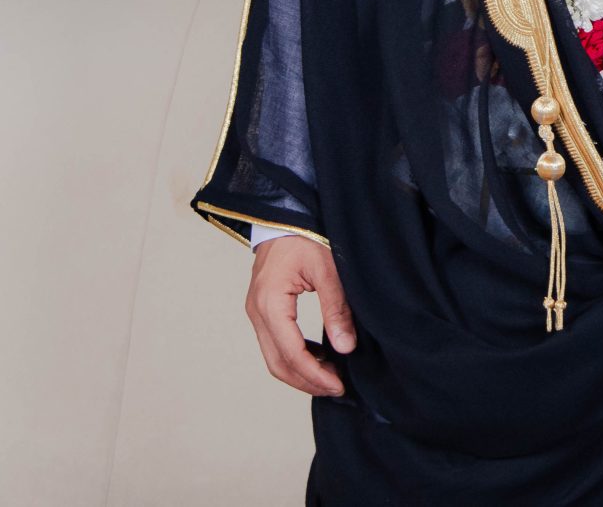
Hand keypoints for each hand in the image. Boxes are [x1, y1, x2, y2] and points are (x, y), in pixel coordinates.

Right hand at [246, 234, 356, 397]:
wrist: (285, 215)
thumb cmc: (307, 235)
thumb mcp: (328, 269)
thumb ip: (336, 308)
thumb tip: (346, 347)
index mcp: (270, 303)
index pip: (291, 353)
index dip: (315, 375)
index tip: (338, 386)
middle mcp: (256, 311)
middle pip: (277, 363)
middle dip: (306, 381)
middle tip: (336, 388)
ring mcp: (256, 311)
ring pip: (273, 356)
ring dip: (299, 371)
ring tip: (330, 377)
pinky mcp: (262, 308)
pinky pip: (274, 342)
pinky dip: (294, 356)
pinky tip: (318, 357)